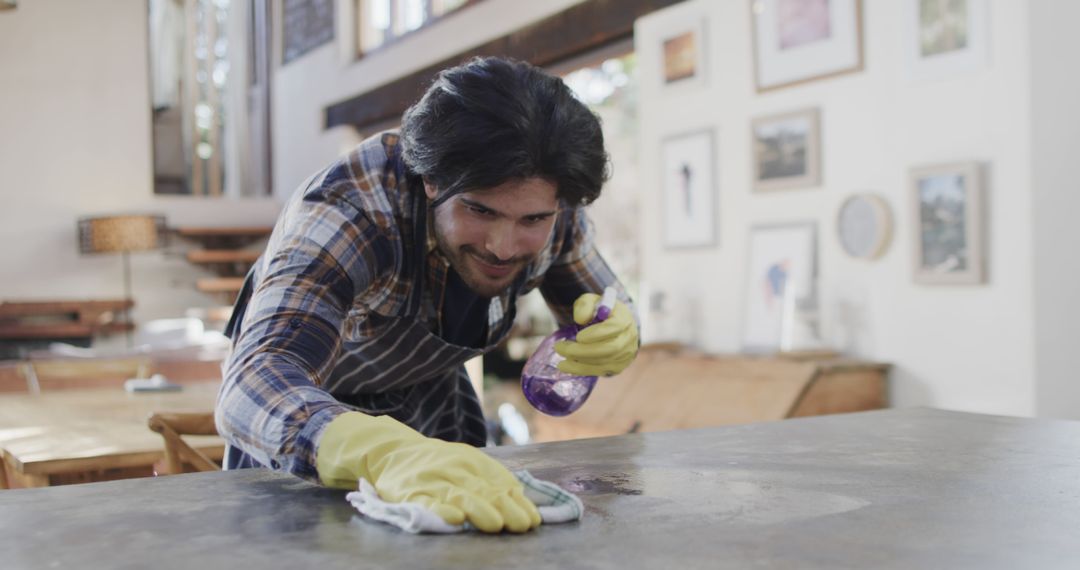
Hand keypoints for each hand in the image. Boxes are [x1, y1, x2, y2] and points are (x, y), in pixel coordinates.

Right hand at [317, 412, 540, 532]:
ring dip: (480, 511)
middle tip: (522, 525)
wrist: (392, 451)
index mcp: (472, 461)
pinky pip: (427, 503)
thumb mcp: (466, 462)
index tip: (533, 520)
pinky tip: (455, 520)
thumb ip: (491, 480)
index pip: (500, 483)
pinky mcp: (411, 494)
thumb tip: (522, 498)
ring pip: (460, 496)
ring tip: (496, 524)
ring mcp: (433, 482)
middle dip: (505, 509)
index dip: (518, 502)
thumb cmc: (438, 462)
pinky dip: (441, 511)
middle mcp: (455, 469)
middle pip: (484, 491)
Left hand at [554, 292, 637, 376]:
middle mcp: (629, 338)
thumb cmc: (598, 310)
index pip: (614, 328)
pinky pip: (601, 371)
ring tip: (560, 361)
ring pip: (604, 363)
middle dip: (583, 351)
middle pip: (609, 349)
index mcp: (624, 318)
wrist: (609, 323)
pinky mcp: (618, 366)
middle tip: (561, 348)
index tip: (578, 336)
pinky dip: (583, 370)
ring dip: (579, 363)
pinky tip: (568, 367)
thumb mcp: (590, 301)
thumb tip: (581, 319)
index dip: (596, 334)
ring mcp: (625, 355)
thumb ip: (585, 305)